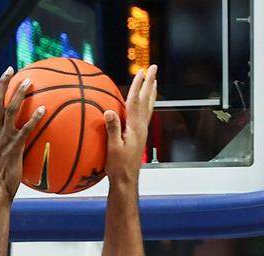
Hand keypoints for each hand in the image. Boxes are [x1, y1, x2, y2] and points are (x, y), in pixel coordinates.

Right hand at [0, 67, 45, 201]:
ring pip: (10, 110)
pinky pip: (25, 129)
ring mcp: (4, 140)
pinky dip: (34, 118)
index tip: (5, 78)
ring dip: (19, 94)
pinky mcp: (14, 148)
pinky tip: (43, 110)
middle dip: (2, 84)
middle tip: (11, 70)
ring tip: (29, 81)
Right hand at [105, 65, 157, 185]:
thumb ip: (112, 129)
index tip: (141, 71)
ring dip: (150, 92)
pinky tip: (143, 105)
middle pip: (146, 100)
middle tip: (154, 68)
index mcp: (135, 127)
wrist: (127, 180)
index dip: (138, 85)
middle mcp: (141, 126)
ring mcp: (141, 131)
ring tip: (153, 82)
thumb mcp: (113, 148)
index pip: (136, 101)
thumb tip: (109, 111)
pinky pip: (144, 115)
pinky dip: (145, 105)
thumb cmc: (118, 166)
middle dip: (150, 83)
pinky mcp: (139, 136)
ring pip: (148, 107)